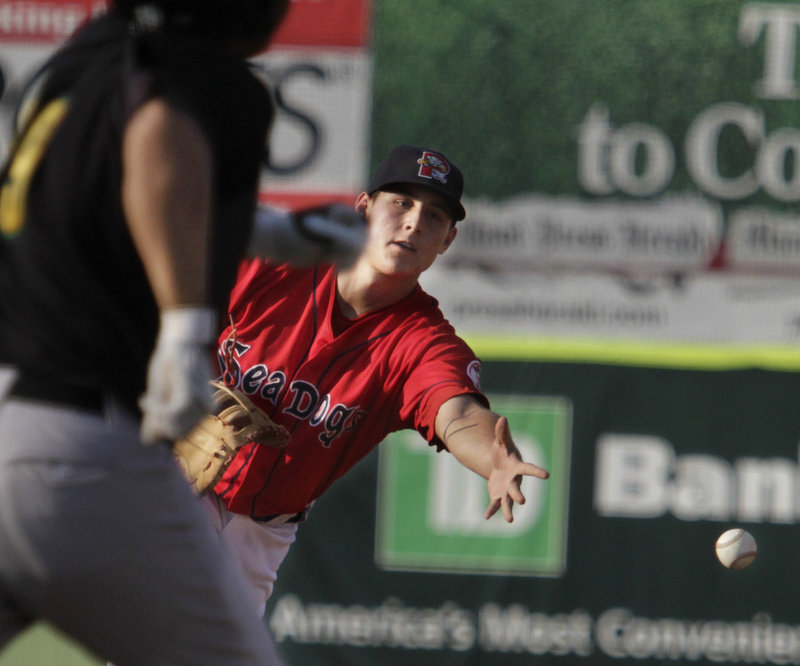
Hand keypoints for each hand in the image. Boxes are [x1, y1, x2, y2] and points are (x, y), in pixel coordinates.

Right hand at [139, 307, 216, 443]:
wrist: (181, 341)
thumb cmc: (171, 367)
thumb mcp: (161, 395)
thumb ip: (157, 417)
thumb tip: (148, 442)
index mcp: (199, 413)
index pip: (177, 435)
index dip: (157, 430)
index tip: (148, 410)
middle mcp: (204, 411)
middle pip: (174, 434)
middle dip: (155, 424)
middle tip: (146, 402)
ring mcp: (200, 404)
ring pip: (173, 427)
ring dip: (153, 416)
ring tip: (147, 398)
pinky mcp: (192, 394)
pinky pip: (171, 414)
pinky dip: (155, 409)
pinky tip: (146, 398)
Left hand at [484, 416, 549, 521]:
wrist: (498, 466)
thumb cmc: (503, 453)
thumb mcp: (501, 442)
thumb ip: (501, 433)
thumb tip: (502, 419)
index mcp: (517, 467)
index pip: (528, 469)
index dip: (537, 472)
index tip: (546, 475)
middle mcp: (514, 481)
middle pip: (516, 488)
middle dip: (519, 494)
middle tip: (523, 501)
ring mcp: (506, 490)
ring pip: (508, 501)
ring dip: (508, 510)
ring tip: (509, 520)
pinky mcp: (498, 496)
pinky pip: (495, 504)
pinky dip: (491, 510)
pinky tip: (485, 517)